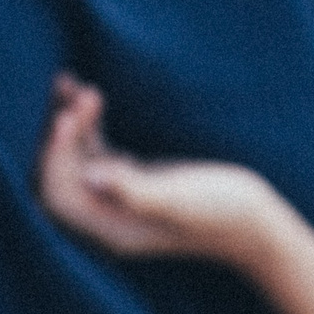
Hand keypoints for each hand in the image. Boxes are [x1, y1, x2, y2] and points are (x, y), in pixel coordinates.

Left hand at [35, 72, 313, 313]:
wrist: (258, 222)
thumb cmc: (225, 212)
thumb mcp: (180, 198)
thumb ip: (133, 190)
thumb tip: (89, 175)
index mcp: (111, 230)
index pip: (59, 196)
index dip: (55, 157)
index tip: (66, 118)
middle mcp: (106, 218)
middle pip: (59, 176)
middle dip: (58, 135)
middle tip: (76, 94)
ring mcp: (116, 198)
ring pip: (73, 159)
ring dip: (68, 122)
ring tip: (74, 83)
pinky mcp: (131, 179)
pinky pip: (94, 150)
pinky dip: (85, 123)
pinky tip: (86, 91)